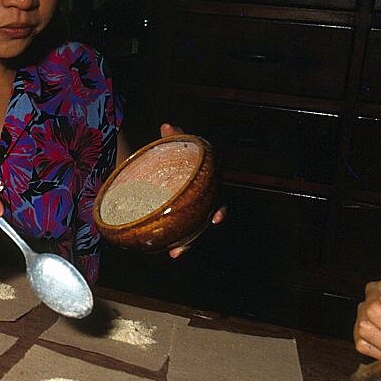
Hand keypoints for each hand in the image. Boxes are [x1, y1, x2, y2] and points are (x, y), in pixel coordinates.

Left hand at [159, 123, 225, 258]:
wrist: (160, 165)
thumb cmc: (174, 158)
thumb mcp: (175, 148)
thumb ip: (174, 138)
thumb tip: (166, 127)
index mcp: (205, 188)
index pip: (218, 200)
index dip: (220, 210)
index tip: (216, 219)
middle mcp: (198, 203)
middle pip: (201, 223)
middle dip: (196, 237)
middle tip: (184, 248)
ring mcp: (186, 213)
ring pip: (189, 233)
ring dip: (184, 245)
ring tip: (174, 253)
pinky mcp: (172, 218)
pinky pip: (174, 231)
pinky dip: (169, 239)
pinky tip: (161, 247)